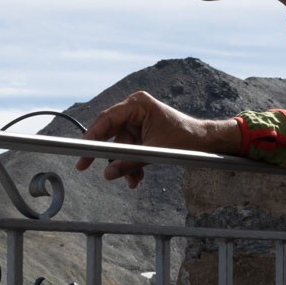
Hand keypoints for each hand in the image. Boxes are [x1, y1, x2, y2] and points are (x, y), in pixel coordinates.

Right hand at [74, 90, 239, 188]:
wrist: (204, 142)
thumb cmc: (186, 138)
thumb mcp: (156, 152)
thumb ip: (129, 162)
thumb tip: (108, 173)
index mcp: (138, 104)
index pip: (107, 119)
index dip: (92, 136)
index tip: (81, 151)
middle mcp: (134, 110)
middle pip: (108, 132)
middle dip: (104, 154)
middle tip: (84, 166)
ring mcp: (137, 123)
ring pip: (119, 146)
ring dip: (122, 164)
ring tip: (131, 180)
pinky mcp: (140, 134)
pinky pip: (128, 151)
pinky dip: (130, 164)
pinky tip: (136, 178)